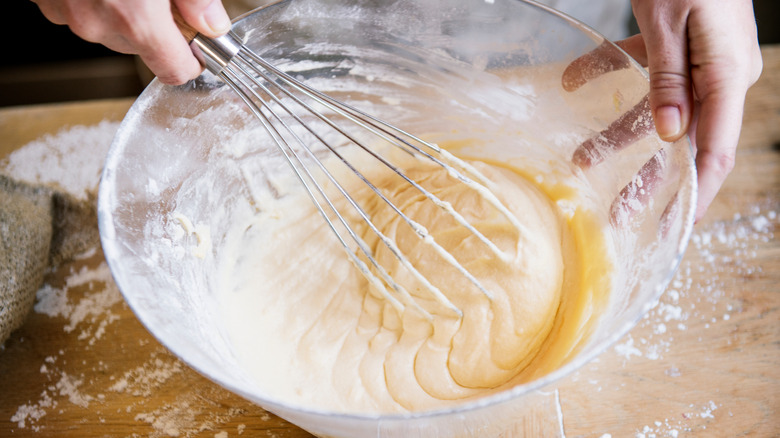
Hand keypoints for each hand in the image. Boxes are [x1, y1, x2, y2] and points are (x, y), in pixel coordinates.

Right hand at [31, 0, 231, 84]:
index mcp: (136, 18)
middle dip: (154, 27)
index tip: (196, 49)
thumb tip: (212, 22)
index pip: (174, 71)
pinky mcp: (45, 0)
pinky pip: (79, 10)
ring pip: (109, 29)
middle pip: (141, 48)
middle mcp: (98, 23)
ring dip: (121, 11)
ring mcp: (66, 12)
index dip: (190, 61)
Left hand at [565, 0, 761, 221]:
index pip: (713, 152)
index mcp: (727, 76)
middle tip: (615, 213)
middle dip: (647, 179)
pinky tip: (572, 81)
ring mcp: (699, 62)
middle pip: (681, 142)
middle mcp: (718, 76)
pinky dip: (608, 75)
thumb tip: (669, 137)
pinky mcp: (677, 46)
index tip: (669, 232)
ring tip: (579, 159)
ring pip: (657, 112)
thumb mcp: (672, 22)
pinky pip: (644, 72)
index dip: (692, 196)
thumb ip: (669, 79)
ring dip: (617, 134)